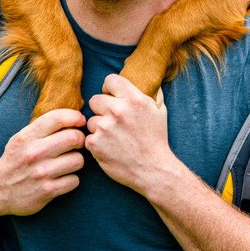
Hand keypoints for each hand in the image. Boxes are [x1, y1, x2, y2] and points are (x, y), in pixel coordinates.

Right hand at [0, 108, 85, 216]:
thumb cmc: (15, 161)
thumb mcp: (21, 139)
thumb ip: (43, 128)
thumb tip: (74, 117)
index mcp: (27, 137)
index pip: (58, 118)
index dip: (75, 117)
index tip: (80, 122)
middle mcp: (34, 153)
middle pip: (74, 138)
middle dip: (79, 140)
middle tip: (75, 144)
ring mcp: (42, 173)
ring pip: (78, 160)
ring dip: (75, 162)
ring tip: (66, 164)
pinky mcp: (47, 191)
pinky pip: (74, 180)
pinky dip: (71, 180)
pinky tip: (61, 179)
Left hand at [85, 74, 178, 196]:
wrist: (154, 170)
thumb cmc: (157, 140)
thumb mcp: (161, 112)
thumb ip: (153, 94)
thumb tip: (151, 81)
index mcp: (134, 99)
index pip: (110, 80)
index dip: (109, 88)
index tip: (111, 97)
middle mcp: (118, 111)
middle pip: (95, 99)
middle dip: (102, 109)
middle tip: (112, 121)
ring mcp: (105, 127)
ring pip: (91, 120)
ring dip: (99, 128)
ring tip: (114, 138)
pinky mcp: (95, 144)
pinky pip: (89, 137)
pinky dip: (97, 144)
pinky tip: (110, 149)